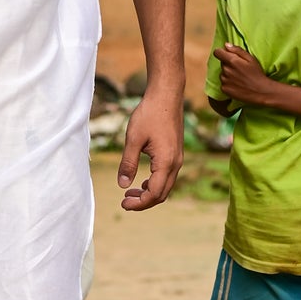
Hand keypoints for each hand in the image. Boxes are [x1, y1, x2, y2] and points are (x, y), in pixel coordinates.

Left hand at [117, 88, 183, 210]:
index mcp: (166, 162)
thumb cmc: (150, 114)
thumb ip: (128, 163)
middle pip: (162, 194)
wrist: (167, 95)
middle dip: (143, 202)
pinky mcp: (175, 153)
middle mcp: (176, 163)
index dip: (139, 204)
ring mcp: (178, 158)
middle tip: (125, 202)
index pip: (154, 194)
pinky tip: (142, 181)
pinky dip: (154, 183)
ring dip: (149, 193)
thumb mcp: (133, 139)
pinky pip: (167, 176)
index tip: (123, 204)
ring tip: (130, 193)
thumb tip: (122, 185)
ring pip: (165, 186)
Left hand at [213, 44, 273, 106]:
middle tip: (239, 68)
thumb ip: (237, 50)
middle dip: (228, 64)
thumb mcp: (251, 59)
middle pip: (222, 63)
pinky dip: (228, 83)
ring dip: (228, 74)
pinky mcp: (224, 89)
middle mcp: (226, 70)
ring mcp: (224, 80)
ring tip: (239, 78)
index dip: (221, 52)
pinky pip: (223, 83)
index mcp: (232, 61)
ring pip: (222, 73)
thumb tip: (226, 45)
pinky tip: (237, 84)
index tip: (226, 55)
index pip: (217, 52)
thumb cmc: (257, 74)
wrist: (260, 91)